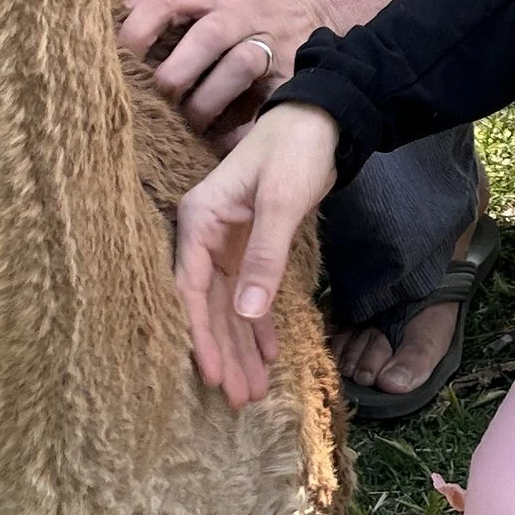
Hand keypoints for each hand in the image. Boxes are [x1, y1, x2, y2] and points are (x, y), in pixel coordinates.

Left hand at [118, 0, 344, 132]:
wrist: (313, 9)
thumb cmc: (242, 4)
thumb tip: (123, 4)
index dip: (141, 26)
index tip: (127, 55)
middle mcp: (242, 13)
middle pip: (208, 35)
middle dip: (177, 73)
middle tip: (162, 95)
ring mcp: (270, 43)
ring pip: (239, 67)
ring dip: (207, 102)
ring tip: (191, 121)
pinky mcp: (290, 74)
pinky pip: (266, 104)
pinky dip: (240, 129)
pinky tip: (222, 140)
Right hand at [176, 102, 343, 405]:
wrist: (324, 116)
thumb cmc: (297, 149)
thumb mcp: (281, 202)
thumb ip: (265, 257)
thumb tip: (246, 313)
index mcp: (199, 219)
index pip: (190, 289)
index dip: (199, 335)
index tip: (212, 375)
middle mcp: (205, 234)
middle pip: (207, 304)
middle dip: (223, 352)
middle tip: (238, 398)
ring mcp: (226, 241)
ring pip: (228, 305)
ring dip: (240, 346)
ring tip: (252, 391)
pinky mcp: (249, 244)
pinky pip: (248, 292)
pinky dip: (257, 324)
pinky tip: (266, 355)